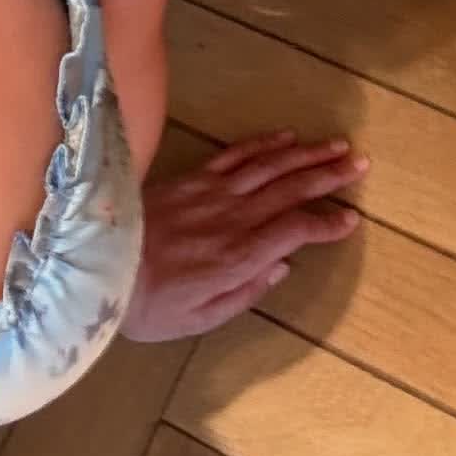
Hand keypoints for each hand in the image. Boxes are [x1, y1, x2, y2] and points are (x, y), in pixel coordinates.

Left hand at [121, 128, 367, 341]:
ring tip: (336, 145)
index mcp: (237, 257)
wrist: (95, 267)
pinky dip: (263, 143)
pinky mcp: (192, 177)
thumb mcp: (199, 319)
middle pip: (289, 187)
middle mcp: (230, 217)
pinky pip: (235, 154)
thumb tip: (282, 265)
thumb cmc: (148, 306)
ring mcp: (211, 191)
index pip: (294, 230)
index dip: (325, 222)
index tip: (351, 218)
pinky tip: (286, 136)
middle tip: (360, 162)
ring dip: (306, 153)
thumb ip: (245, 293)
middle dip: (328, 174)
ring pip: (268, 165)